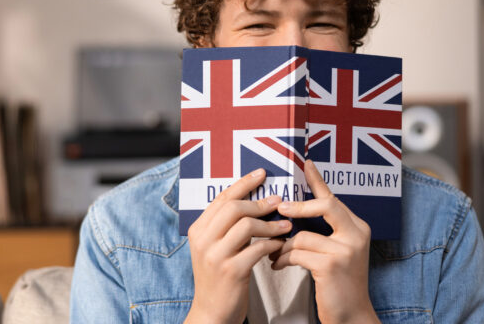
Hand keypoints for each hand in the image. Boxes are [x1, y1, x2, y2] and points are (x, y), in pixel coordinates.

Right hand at [184, 168, 291, 323]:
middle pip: (234, 208)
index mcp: (198, 230)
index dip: (243, 183)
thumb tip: (252, 201)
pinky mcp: (231, 271)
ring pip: (247, 226)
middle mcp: (203, 240)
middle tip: (279, 201)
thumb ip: (226, 227)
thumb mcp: (214, 248)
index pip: (222, 198)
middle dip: (260, 202)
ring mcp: (216, 256)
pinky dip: (272, 244)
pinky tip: (281, 244)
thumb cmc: (219, 277)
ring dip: (270, 224)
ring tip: (285, 225)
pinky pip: (257, 249)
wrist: (212, 312)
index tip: (262, 174)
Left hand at [271, 160, 379, 323]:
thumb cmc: (337, 284)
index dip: (318, 180)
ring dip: (283, 246)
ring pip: (303, 235)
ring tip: (273, 254)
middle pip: (325, 205)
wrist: (350, 315)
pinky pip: (298, 253)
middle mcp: (356, 234)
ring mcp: (346, 249)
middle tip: (279, 209)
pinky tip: (277, 265)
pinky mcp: (333, 265)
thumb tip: (289, 212)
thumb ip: (321, 231)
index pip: (334, 198)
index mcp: (357, 227)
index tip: (306, 163)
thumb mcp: (334, 253)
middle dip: (298, 207)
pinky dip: (283, 258)